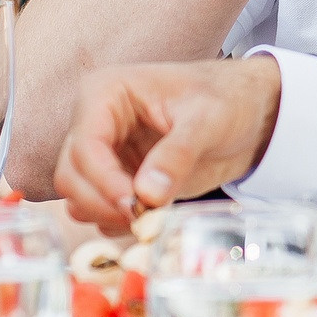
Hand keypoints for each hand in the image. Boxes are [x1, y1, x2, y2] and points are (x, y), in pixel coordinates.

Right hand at [54, 56, 284, 233]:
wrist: (246, 111)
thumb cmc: (224, 98)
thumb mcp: (207, 119)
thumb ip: (177, 154)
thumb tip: (148, 194)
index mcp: (105, 93)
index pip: (85, 145)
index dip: (104, 181)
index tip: (134, 205)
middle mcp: (94, 123)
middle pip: (70, 175)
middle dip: (102, 202)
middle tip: (145, 218)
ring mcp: (103, 153)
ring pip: (77, 196)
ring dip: (107, 216)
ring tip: (153, 217)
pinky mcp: (115, 178)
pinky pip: (98, 210)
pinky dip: (117, 222)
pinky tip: (152, 218)